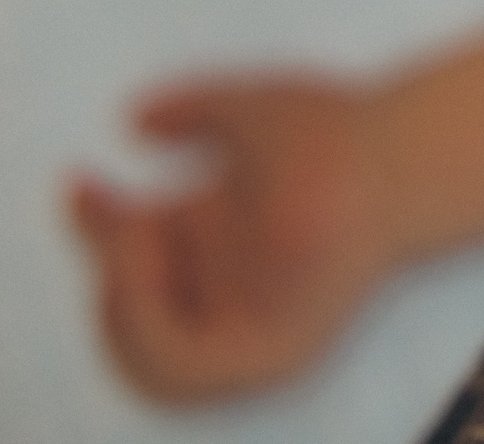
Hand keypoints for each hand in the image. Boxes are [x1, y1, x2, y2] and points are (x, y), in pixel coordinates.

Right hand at [68, 76, 398, 401]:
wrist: (400, 155)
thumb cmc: (341, 129)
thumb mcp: (248, 110)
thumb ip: (192, 111)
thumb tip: (134, 121)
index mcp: (227, 245)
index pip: (137, 263)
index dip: (97, 228)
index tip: (82, 180)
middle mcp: (238, 296)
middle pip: (135, 317)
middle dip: (108, 268)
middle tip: (128, 215)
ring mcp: (255, 332)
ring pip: (148, 364)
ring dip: (120, 308)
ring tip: (144, 242)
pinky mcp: (272, 355)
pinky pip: (179, 372)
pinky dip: (144, 328)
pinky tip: (156, 267)